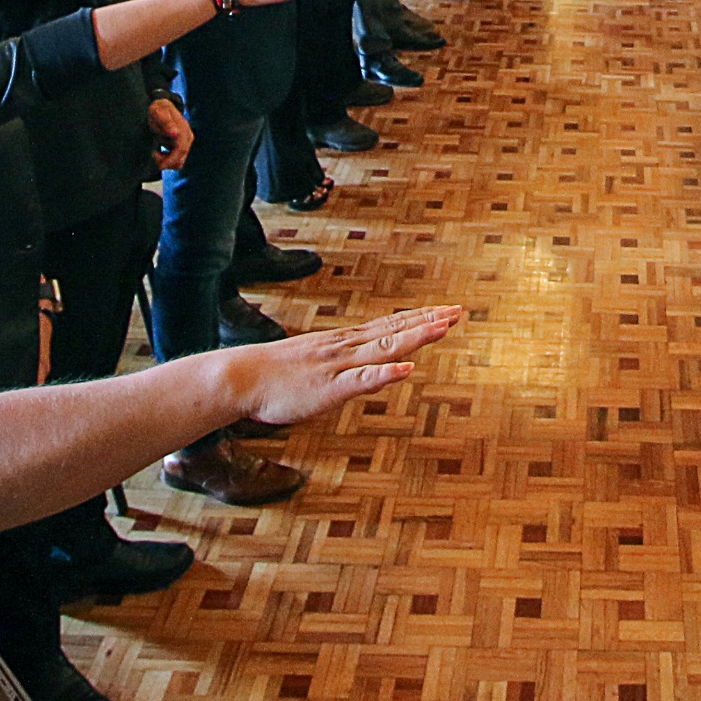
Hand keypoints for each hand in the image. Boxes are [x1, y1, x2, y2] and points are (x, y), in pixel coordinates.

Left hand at [147, 98, 193, 170]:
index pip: (181, 149)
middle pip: (181, 158)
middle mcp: (187, 137)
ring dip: (167, 162)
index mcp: (183, 130)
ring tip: (155, 153)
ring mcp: (186, 142)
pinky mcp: (182, 146)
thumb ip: (166, 123)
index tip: (158, 161)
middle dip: (167, 162)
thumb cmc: (158, 110)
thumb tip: (175, 134)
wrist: (161, 107)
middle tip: (153, 154)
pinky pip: (177, 160)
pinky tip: (159, 152)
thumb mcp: (158, 113)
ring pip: (180, 161)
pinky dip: (168, 160)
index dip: (170, 159)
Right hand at [213, 305, 463, 425]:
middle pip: (394, 331)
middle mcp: (346, 348)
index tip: (445, 311)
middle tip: (459, 311)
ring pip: (384, 348)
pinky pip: (361, 380)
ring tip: (443, 327)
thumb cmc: (273, 376)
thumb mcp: (313, 365)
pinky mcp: (329, 388)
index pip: (388, 326)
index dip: (419, 319)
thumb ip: (338, 364)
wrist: (240, 378)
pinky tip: (406, 368)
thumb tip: (355, 365)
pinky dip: (385, 373)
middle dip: (428, 322)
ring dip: (415, 337)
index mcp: (343, 344)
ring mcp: (338, 366)